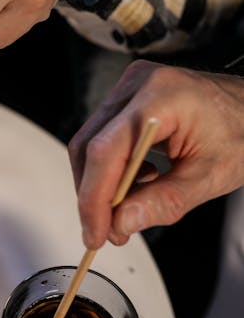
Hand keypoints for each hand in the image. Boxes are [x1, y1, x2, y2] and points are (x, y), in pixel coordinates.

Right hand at [68, 60, 243, 248]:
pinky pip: (102, 138)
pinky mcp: (128, 99)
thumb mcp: (210, 175)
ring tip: (128, 209)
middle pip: (90, 147)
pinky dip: (111, 170)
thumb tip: (122, 222)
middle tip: (109, 231)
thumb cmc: (243, 131)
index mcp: (161, 96)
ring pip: (91, 145)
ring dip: (102, 185)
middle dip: (94, 195)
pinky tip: (138, 181)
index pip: (106, 150)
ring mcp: (130, 89)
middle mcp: (137, 85)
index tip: (97, 232)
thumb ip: (165, 201)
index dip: (94, 197)